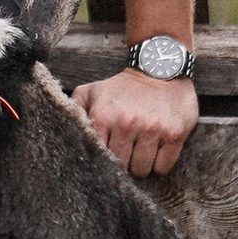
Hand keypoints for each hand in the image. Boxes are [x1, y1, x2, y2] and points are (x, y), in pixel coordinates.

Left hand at [70, 65, 199, 176]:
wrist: (161, 67)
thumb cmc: (123, 87)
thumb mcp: (92, 91)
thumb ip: (74, 109)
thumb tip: (63, 130)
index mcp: (103, 116)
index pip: (99, 157)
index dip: (104, 160)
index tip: (110, 156)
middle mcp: (126, 123)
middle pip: (121, 167)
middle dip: (124, 163)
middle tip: (128, 151)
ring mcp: (152, 129)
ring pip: (142, 170)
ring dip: (142, 164)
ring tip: (142, 149)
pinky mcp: (174, 134)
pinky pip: (163, 167)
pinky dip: (160, 163)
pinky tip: (157, 149)